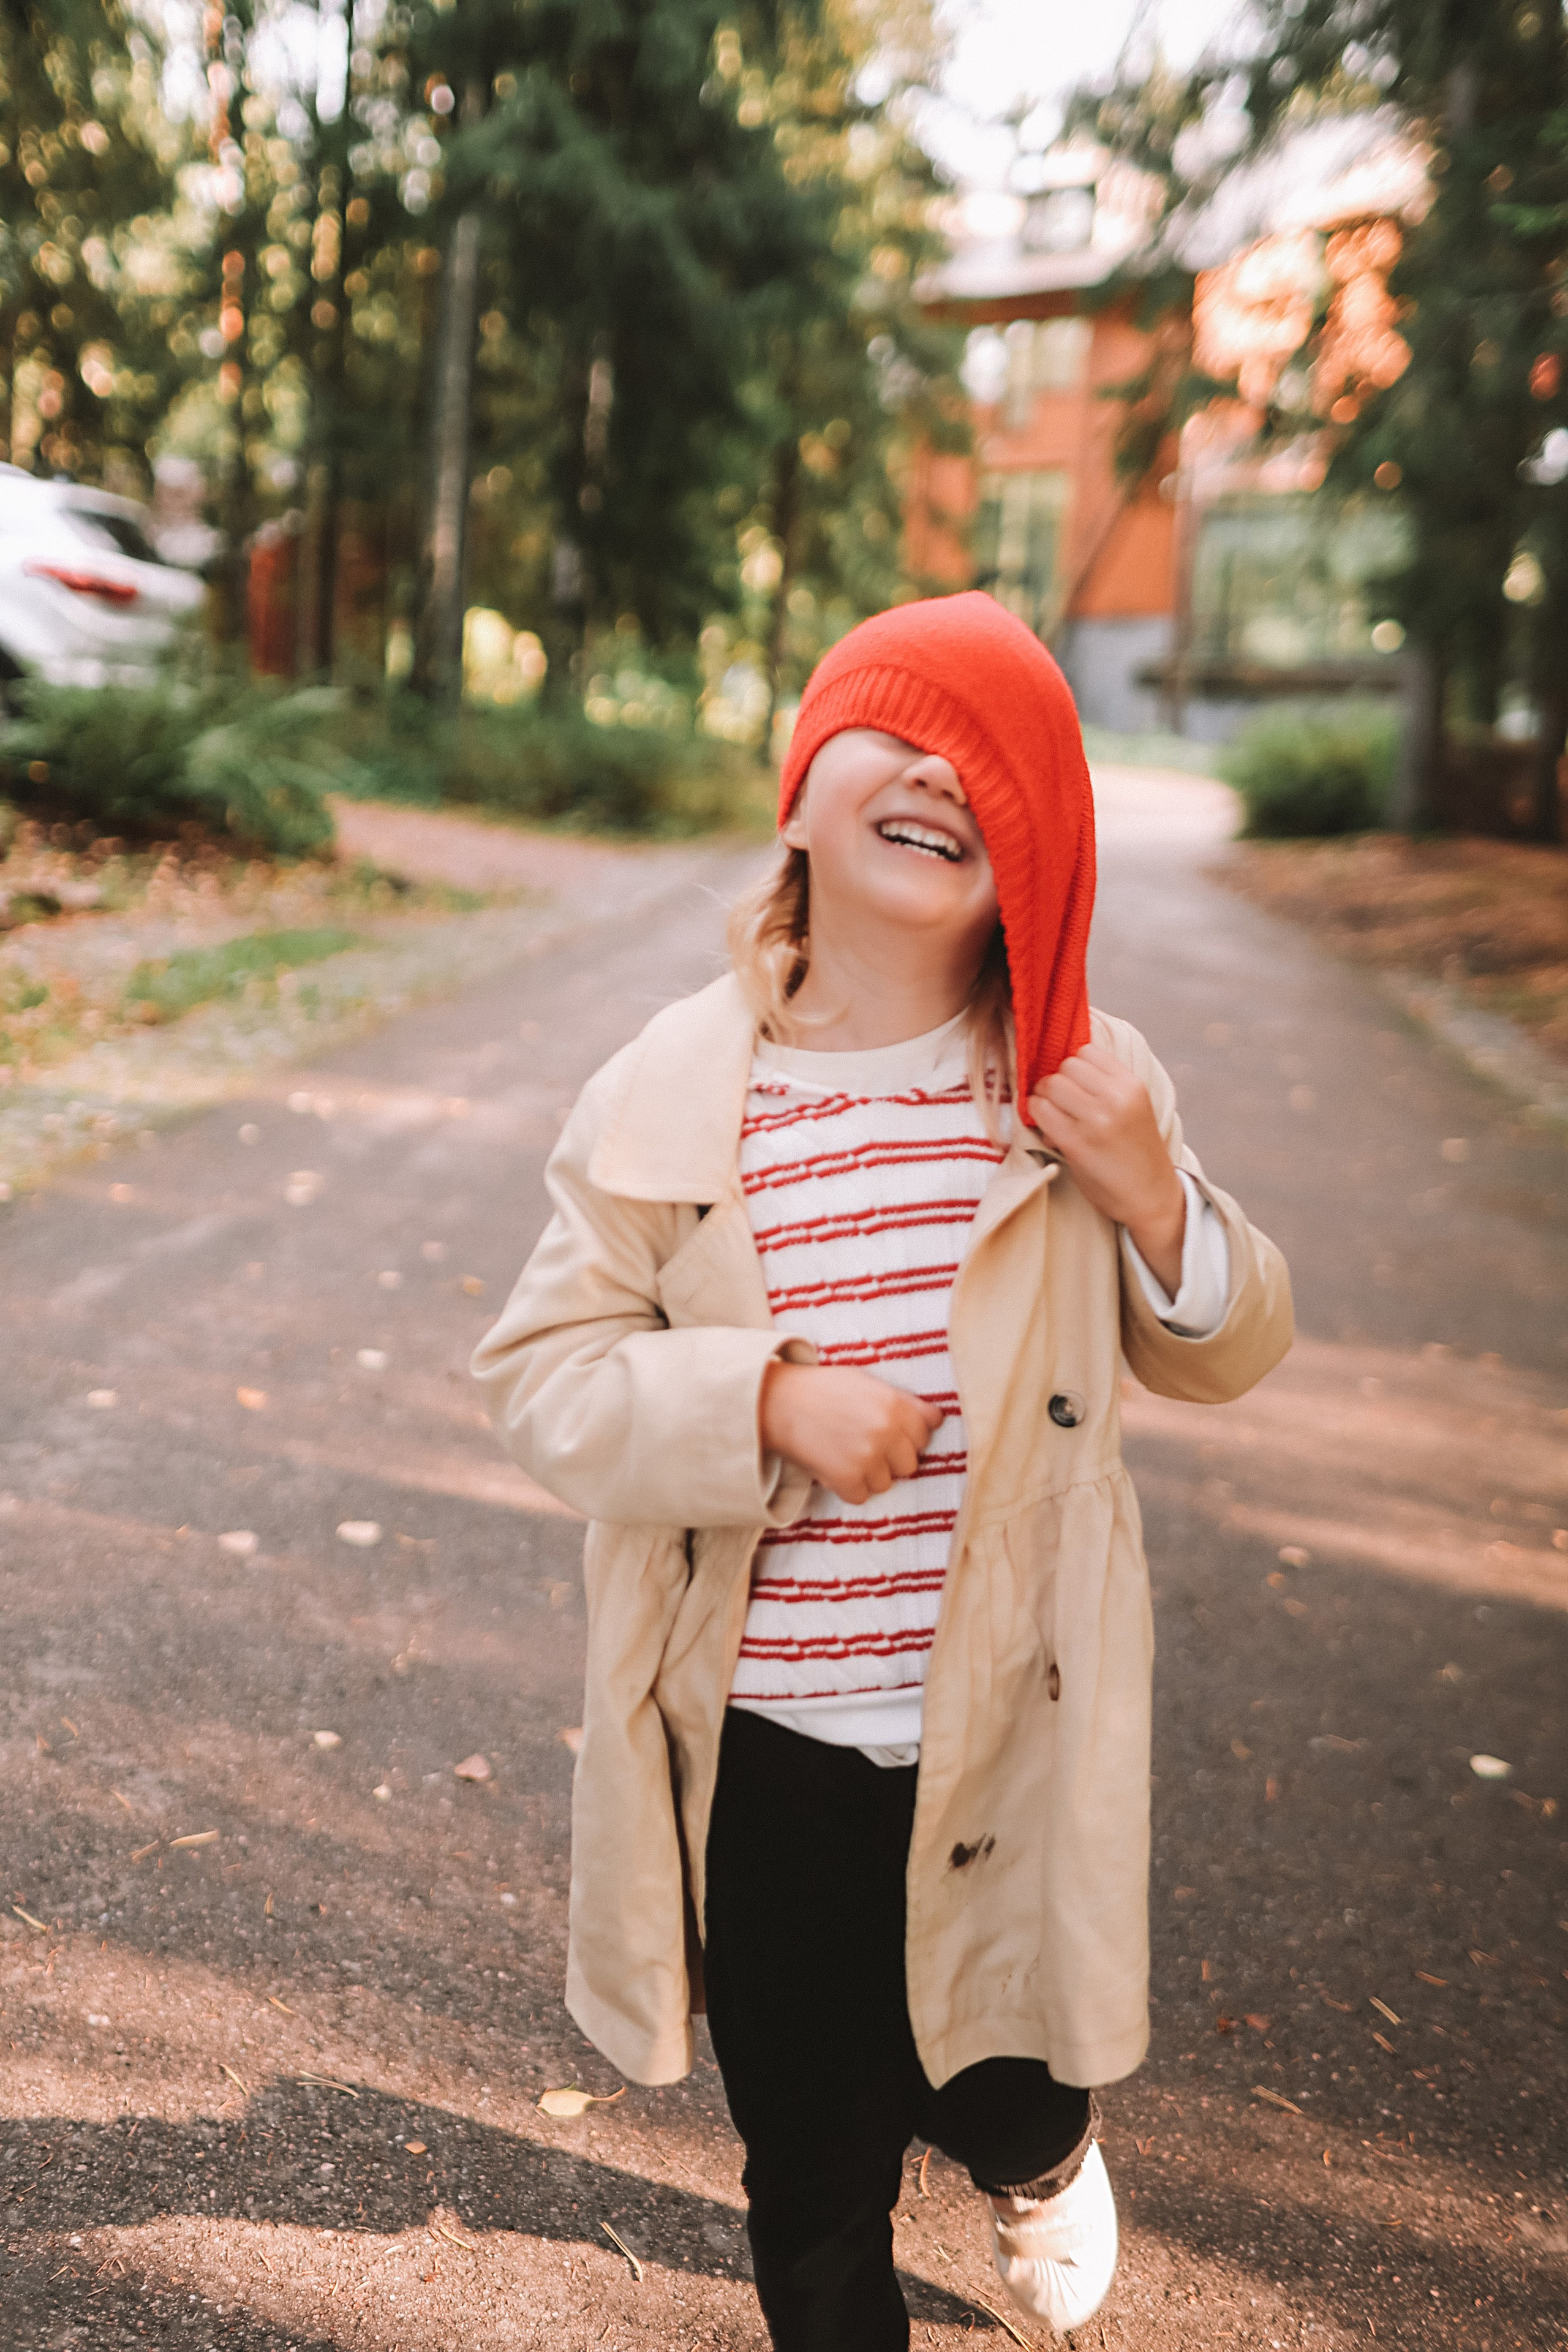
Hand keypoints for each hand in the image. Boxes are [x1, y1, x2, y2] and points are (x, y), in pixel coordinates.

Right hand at [759, 1361, 943, 1503]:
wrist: (778, 1402)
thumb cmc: (822, 1389)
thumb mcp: (866, 1382)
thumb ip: (902, 1402)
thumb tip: (936, 1419)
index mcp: (895, 1405)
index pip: (927, 1431)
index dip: (907, 1434)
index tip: (889, 1432)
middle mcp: (887, 1432)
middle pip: (910, 1463)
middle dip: (892, 1458)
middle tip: (864, 1446)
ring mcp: (869, 1457)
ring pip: (886, 1483)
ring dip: (869, 1474)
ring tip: (844, 1454)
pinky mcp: (848, 1479)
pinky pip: (862, 1496)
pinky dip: (848, 1487)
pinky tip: (833, 1467)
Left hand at [1026, 1041, 1185, 1296]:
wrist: (1151, 1197)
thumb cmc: (1137, 1152)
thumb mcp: (1131, 1108)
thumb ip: (1103, 1085)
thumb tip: (1057, 1070)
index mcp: (1132, 1085)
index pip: (1086, 1051)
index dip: (1073, 1067)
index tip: (1073, 1085)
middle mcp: (1116, 1098)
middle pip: (1065, 1066)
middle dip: (1056, 1081)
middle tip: (1060, 1104)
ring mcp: (1096, 1120)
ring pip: (1049, 1084)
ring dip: (1043, 1098)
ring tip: (1054, 1116)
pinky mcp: (1076, 1143)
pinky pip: (1040, 1111)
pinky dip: (1037, 1117)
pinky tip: (1049, 1130)